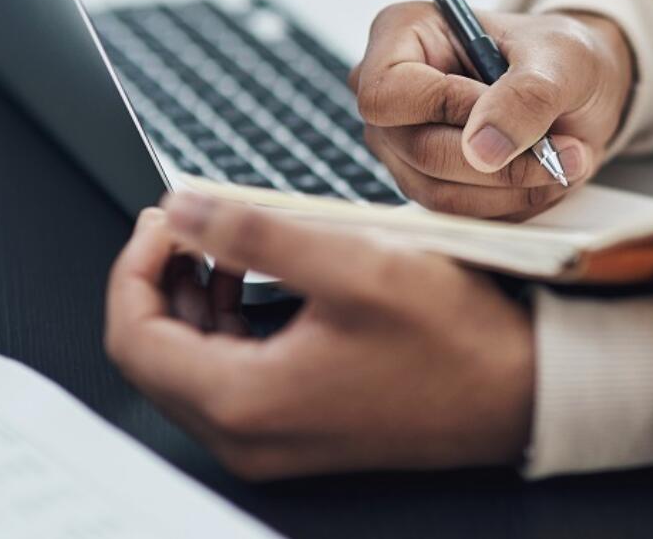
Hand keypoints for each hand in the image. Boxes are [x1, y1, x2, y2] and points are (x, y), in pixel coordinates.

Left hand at [104, 197, 534, 480]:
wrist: (519, 391)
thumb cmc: (453, 339)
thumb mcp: (354, 264)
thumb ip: (255, 234)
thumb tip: (182, 211)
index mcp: (245, 401)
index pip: (134, 336)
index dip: (135, 266)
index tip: (164, 221)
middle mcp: (246, 437)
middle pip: (154, 355)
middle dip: (158, 280)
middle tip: (182, 224)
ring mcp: (270, 440)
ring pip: (189, 367)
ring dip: (192, 300)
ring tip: (217, 245)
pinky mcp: (297, 431)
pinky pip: (230, 379)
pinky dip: (227, 326)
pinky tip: (256, 283)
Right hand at [349, 3, 633, 219]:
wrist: (580, 91)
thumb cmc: (560, 58)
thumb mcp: (561, 60)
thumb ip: (526, 96)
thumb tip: (482, 150)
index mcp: (403, 36)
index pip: (388, 94)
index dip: (448, 110)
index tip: (513, 111)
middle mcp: (392, 95)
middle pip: (420, 150)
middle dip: (501, 160)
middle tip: (566, 149)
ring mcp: (403, 146)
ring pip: (441, 193)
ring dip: (513, 186)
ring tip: (564, 158)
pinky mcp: (428, 184)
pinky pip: (462, 214)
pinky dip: (512, 201)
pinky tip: (544, 174)